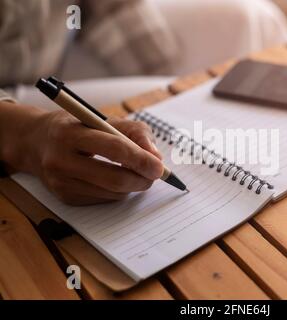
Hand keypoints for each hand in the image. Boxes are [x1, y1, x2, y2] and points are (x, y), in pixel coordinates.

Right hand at [21, 110, 162, 204]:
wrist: (36, 143)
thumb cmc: (78, 127)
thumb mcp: (103, 119)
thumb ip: (134, 132)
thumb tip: (156, 157)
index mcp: (70, 133)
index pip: (114, 148)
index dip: (140, 159)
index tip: (159, 166)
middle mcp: (61, 159)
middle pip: (114, 178)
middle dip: (142, 179)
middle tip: (155, 174)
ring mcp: (61, 182)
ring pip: (112, 192)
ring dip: (133, 185)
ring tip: (137, 173)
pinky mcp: (65, 198)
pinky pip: (104, 199)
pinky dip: (118, 191)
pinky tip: (115, 178)